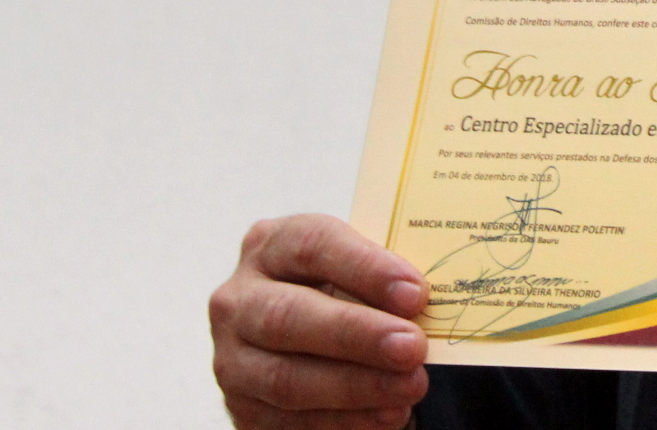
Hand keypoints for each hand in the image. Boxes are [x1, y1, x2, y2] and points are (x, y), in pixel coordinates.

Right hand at [209, 213, 430, 429]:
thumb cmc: (344, 290)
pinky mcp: (241, 409)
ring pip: (285, 378)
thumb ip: (381, 279)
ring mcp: (231, 359)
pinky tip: (385, 416)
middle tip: (412, 348)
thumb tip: (423, 305)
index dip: (365, 269)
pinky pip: (287, 422)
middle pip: (288, 316)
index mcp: (271, 245)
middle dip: (357, 335)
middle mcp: (239, 300)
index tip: (416, 294)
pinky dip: (342, 422)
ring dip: (354, 387)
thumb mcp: (357, 269)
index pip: (313, 245)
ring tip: (410, 387)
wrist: (307, 338)